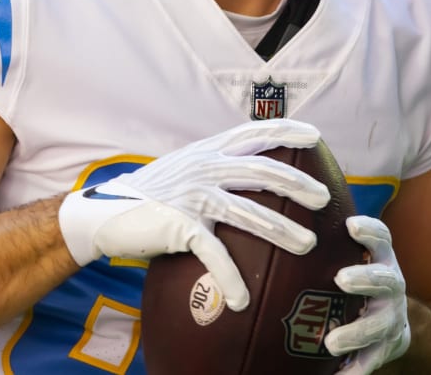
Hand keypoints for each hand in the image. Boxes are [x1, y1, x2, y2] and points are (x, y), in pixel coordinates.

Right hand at [57, 119, 329, 310]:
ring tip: (308, 244)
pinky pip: (213, 252)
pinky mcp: (180, 224)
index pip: (254, 132)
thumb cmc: (154, 194)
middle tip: (324, 198)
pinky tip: (243, 299)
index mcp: (208, 150)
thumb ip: (217, 165)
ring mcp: (193, 194)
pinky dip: (230, 277)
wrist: (106, 212)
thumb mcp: (187, 168)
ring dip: (282, 230)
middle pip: (261, 170)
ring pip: (248, 212)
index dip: (286, 131)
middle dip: (297, 183)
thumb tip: (255, 173)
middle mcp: (204, 167)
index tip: (315, 136)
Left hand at [325, 216, 410, 373]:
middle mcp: (391, 284)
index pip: (381, 237)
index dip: (370, 230)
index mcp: (381, 257)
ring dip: (355, 333)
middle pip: (385, 279)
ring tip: (331, 343)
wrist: (394, 317)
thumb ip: (329, 235)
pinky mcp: (386, 348)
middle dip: (365, 279)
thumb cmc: (359, 273)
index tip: (350, 225)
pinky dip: (355, 371)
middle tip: (341, 279)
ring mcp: (391, 318)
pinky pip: (371, 361)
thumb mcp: (352, 252)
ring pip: (378, 326)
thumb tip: (283, 202)